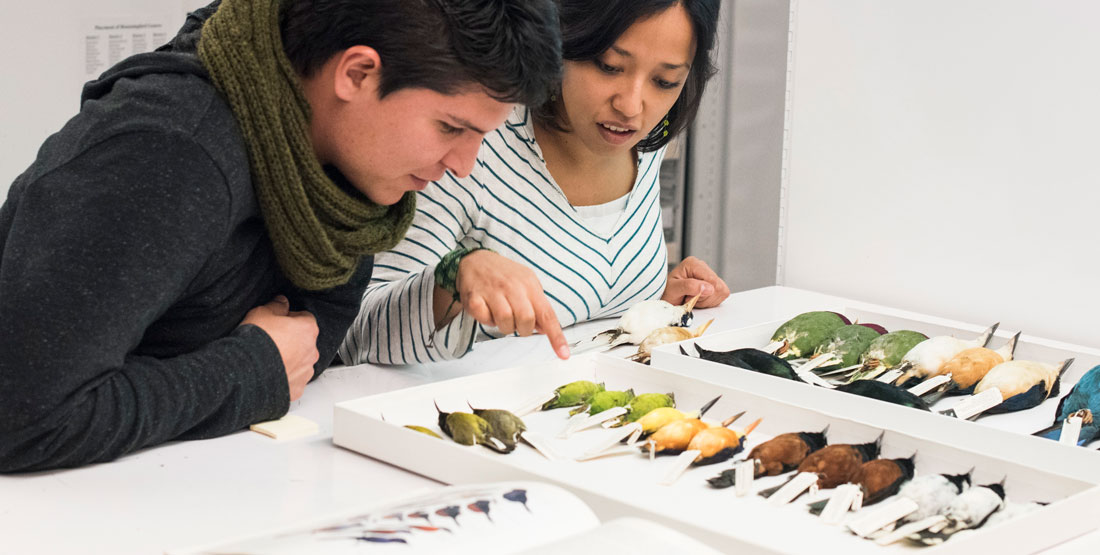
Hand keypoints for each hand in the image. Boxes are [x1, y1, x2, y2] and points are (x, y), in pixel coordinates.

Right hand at [240, 295, 318, 400]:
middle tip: (272, 341)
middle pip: (304, 342)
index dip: (290, 319)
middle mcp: (311, 351)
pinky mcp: (297, 388)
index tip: (278, 322)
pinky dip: (285, 377)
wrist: (246, 372)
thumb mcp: (262, 313)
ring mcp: (306, 372)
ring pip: (301, 362)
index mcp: (308, 329)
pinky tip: (270, 374)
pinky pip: (293, 380)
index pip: (305, 318)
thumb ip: (276, 305)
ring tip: (269, 359)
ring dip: (290, 360)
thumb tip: (282, 301)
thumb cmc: (256, 341)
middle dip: (292, 341)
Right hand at [452, 250, 569, 359]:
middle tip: (517, 323)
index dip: (556, 337)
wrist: (475, 259)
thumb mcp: (527, 283)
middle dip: (523, 330)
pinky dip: (486, 320)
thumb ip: (538, 305)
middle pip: (526, 321)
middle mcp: (512, 286)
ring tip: (501, 315)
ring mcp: (492, 291)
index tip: (563, 354)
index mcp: (529, 284)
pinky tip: (487, 310)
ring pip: (506, 322)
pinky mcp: (474, 297)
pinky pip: (484, 319)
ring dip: (505, 326)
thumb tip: (545, 329)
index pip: (547, 314)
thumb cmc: (504, 274)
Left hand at [662, 256, 729, 308]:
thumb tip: (708, 288)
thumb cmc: (667, 292)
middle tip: (689, 298)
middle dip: (704, 298)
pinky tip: (698, 300)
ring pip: (721, 292)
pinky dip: (710, 302)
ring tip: (692, 298)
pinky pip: (721, 295)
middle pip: (718, 287)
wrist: (665, 298)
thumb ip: (689, 286)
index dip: (704, 293)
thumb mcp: (673, 289)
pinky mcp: (713, 284)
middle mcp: (703, 267)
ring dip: (706, 301)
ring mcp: (709, 276)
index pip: (712, 280)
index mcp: (694, 264)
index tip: (689, 296)